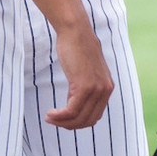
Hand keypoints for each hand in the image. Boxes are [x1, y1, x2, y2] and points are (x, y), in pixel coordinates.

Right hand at [43, 10, 114, 129]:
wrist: (75, 31)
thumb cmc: (76, 47)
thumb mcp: (84, 70)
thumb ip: (84, 86)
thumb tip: (73, 102)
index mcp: (107, 88)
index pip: (95, 116)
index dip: (78, 122)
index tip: (63, 120)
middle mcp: (105, 90)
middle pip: (88, 120)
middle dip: (69, 125)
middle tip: (53, 121)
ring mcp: (96, 89)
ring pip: (79, 117)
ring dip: (62, 122)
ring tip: (49, 118)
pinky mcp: (84, 86)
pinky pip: (72, 110)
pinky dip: (60, 116)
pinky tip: (51, 113)